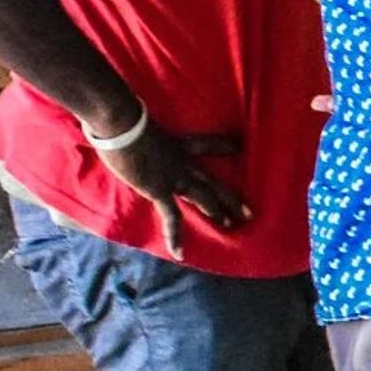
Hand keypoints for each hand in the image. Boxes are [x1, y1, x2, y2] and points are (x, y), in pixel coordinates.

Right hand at [91, 122, 245, 257]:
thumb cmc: (123, 117)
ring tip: (231, 226)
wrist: (121, 123)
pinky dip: (175, 236)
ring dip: (217, 212)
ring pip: (204, 197)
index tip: (239, 146)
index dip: (224, 145)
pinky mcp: (160, 189)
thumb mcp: (137, 122)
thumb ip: (139, 128)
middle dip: (231, 197)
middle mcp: (182, 161)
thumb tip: (125, 125)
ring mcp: (174, 177)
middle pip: (213, 181)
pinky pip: (172, 217)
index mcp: (178, 143)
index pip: (206, 144)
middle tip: (248, 212)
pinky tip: (180, 254)